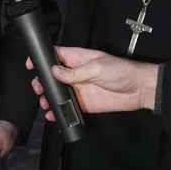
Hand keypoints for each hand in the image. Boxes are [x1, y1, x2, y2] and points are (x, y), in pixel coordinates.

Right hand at [27, 46, 157, 114]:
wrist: (139, 90)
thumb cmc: (122, 71)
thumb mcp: (97, 68)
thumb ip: (75, 72)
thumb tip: (55, 72)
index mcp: (78, 59)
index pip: (55, 55)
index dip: (41, 59)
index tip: (31, 65)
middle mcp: (76, 73)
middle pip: (52, 76)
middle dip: (42, 82)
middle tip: (38, 88)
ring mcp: (79, 89)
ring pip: (57, 93)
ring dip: (48, 97)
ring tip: (45, 103)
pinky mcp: (84, 103)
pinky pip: (67, 107)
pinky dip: (59, 111)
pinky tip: (53, 114)